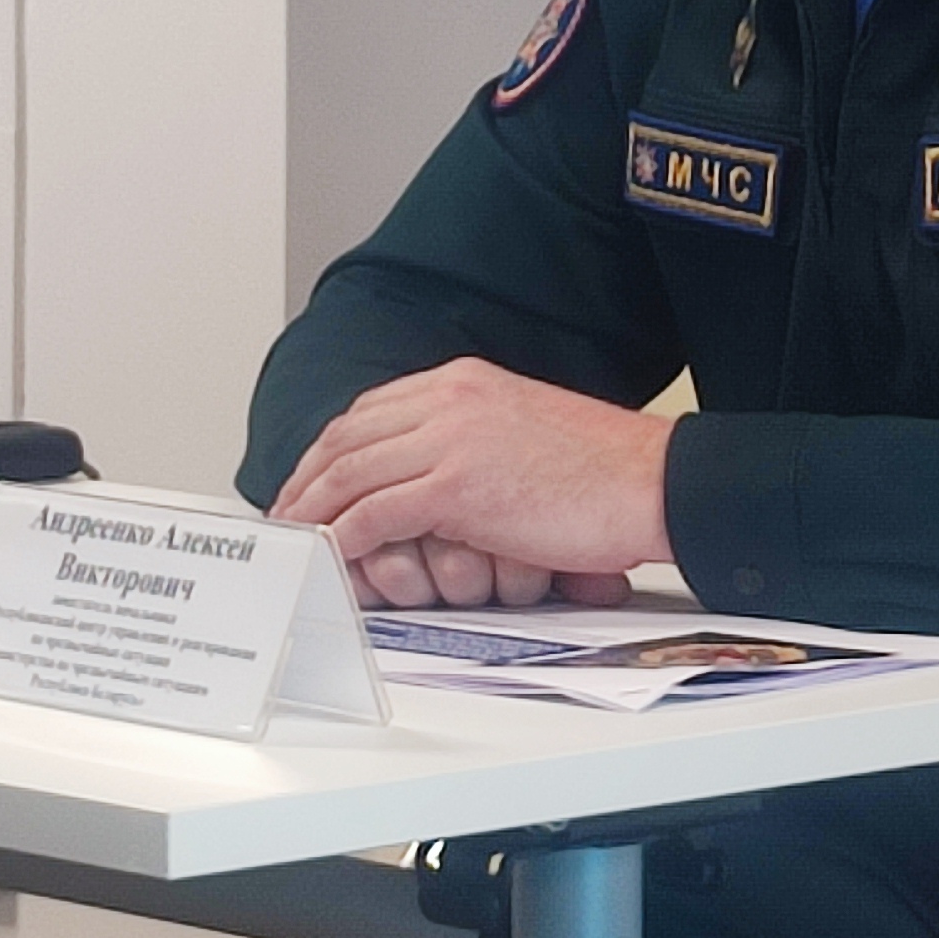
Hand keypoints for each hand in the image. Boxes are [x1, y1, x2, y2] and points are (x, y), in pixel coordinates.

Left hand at [276, 361, 674, 609]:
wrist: (652, 481)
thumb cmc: (607, 469)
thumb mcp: (528, 428)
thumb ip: (477, 436)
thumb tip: (443, 474)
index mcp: (466, 380)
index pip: (372, 409)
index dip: (331, 449)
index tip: (312, 479)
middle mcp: (450, 398)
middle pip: (347, 435)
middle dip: (307, 478)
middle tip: (286, 514)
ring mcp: (450, 438)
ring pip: (350, 472)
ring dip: (312, 510)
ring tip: (295, 542)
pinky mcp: (456, 486)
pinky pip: (374, 513)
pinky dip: (343, 537)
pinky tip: (332, 557)